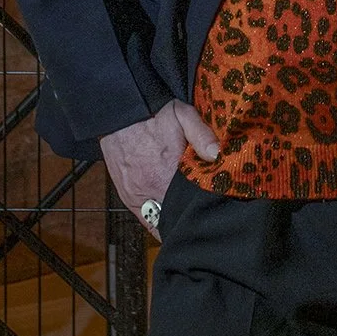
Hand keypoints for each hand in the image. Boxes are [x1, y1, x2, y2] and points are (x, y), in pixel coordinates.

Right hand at [99, 100, 220, 240]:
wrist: (119, 113)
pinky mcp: (126, 195)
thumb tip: (217, 156)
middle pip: (172, 220)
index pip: (187, 208)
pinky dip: (155, 219)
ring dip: (170, 221)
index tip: (210, 212)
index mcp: (166, 176)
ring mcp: (135, 196)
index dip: (199, 213)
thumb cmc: (153, 115)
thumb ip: (202, 136)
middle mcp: (149, 191)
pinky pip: (142, 217)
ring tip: (184, 217)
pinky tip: (166, 216)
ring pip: (157, 222)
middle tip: (201, 216)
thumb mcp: (183, 115)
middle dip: (186, 219)